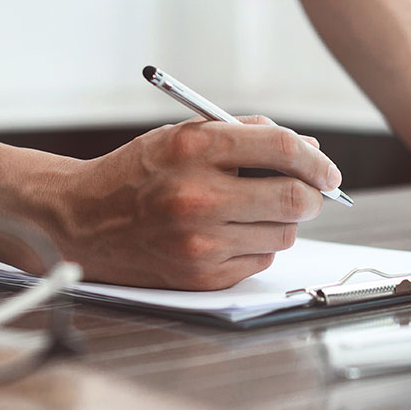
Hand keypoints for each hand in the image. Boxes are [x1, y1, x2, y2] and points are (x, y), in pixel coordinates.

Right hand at [46, 116, 340, 289]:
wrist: (82, 220)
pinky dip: (257, 245)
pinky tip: (231, 232)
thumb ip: (248, 134)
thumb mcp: (186, 135)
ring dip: (283, 221)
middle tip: (312, 192)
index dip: (316, 159)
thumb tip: (308, 147)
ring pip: (283, 234)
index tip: (328, 169)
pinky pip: (259, 260)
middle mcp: (198, 197)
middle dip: (313, 195)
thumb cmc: (139, 173)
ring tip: (256, 209)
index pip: (282, 149)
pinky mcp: (202, 275)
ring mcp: (200, 242)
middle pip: (294, 199)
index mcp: (195, 150)